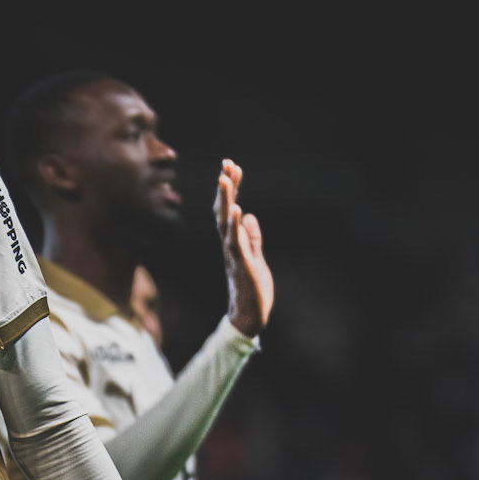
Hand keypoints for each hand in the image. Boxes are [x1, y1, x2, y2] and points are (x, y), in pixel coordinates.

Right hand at [215, 160, 273, 338]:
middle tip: (226, 163)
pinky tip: (236, 209)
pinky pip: (236, 243)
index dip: (231, 187)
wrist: (249, 316)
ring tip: (224, 179)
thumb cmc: (252, 289)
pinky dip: (234, 226)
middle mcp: (229, 244)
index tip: (231, 165)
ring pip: (225, 223)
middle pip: (223, 210)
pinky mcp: (241, 265)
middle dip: (225, 186)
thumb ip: (252, 238)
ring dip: (225, 200)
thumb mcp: (255, 257)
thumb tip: (249, 217)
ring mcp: (233, 254)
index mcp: (233, 241)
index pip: (229, 209)